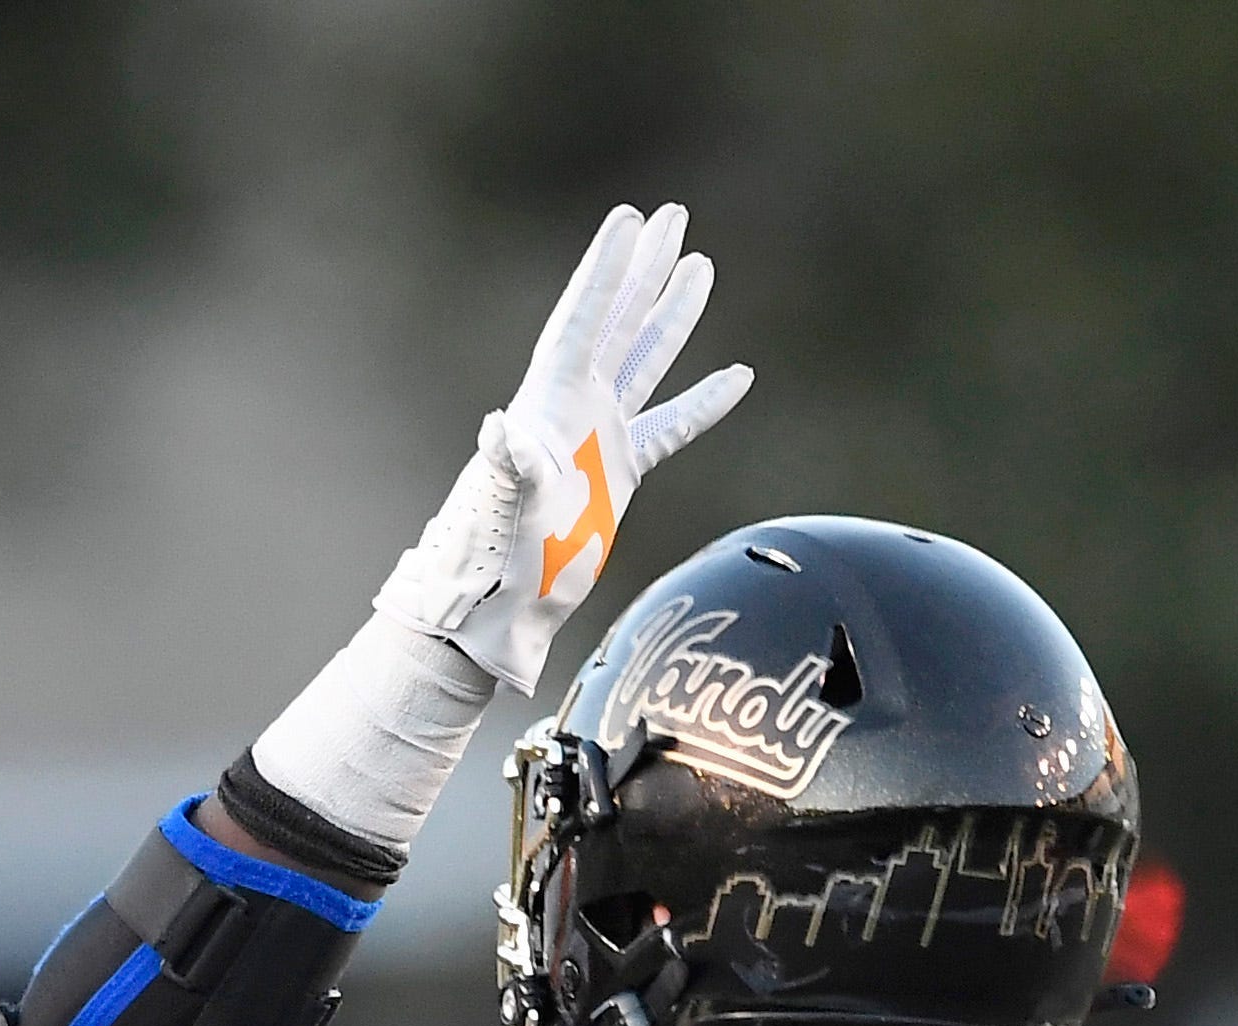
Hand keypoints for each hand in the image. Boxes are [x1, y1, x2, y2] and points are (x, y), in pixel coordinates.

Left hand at [382, 203, 752, 694]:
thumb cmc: (500, 554)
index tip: (630, 217)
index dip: (607, 268)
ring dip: (670, 313)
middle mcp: (576, 405)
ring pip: (645, 359)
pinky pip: (672, 424)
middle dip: (643, 267)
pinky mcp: (621, 469)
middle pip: (618, 319)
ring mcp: (601, 434)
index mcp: (551, 400)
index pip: (586, 318)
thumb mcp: (507, 506)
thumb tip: (498, 433)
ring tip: (699, 263)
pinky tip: (739, 375)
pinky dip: (704, 401)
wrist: (508, 600)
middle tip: (672, 212)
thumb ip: (509, 468)